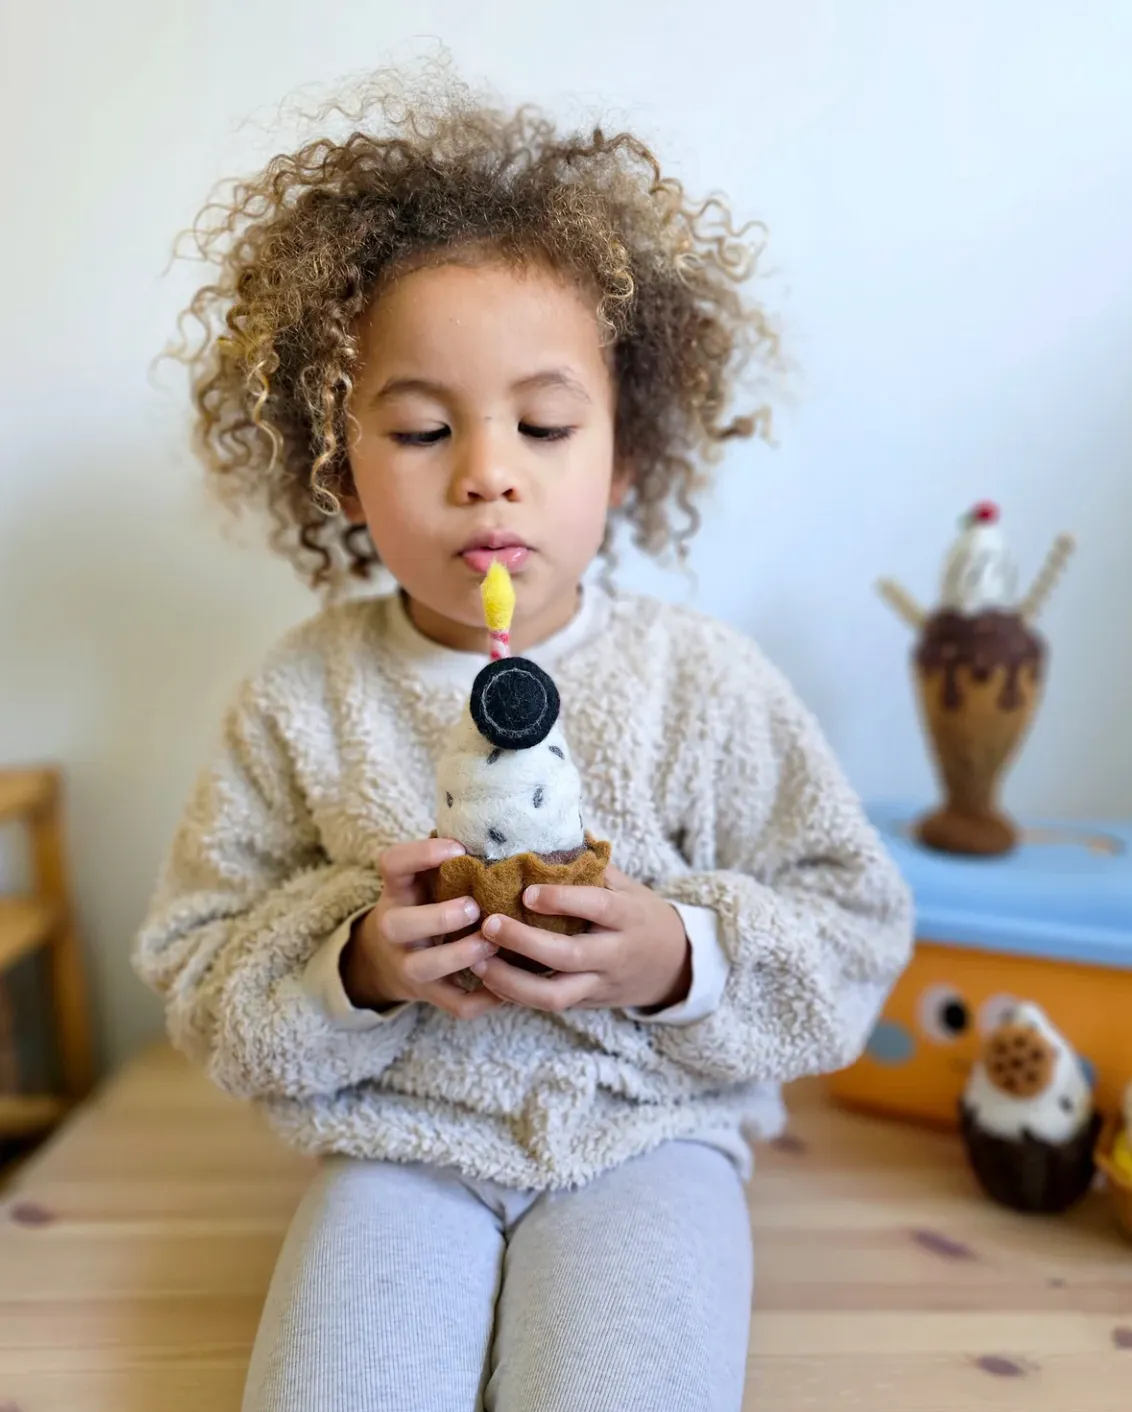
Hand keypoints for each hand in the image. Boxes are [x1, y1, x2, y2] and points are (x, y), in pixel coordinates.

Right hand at [340, 837, 502, 1019]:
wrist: (385, 961)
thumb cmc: (422, 906)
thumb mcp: (423, 882)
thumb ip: (451, 863)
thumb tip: (507, 832)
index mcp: (397, 892)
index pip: (392, 865)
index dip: (420, 855)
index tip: (457, 849)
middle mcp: (394, 929)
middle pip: (400, 924)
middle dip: (439, 917)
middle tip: (475, 907)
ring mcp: (408, 965)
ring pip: (425, 967)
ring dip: (462, 955)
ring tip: (494, 943)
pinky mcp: (428, 995)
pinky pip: (454, 1004)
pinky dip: (483, 998)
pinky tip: (509, 984)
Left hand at [472, 866, 691, 1013]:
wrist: (674, 966)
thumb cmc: (640, 915)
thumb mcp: (626, 887)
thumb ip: (590, 869)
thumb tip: (545, 834)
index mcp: (628, 917)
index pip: (598, 908)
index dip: (563, 900)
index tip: (527, 892)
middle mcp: (615, 955)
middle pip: (570, 956)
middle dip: (525, 943)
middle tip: (489, 924)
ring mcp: (600, 985)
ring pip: (555, 995)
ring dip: (512, 982)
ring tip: (478, 961)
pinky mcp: (586, 1004)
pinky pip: (548, 1005)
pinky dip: (516, 994)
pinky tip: (488, 978)